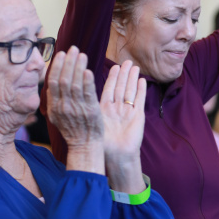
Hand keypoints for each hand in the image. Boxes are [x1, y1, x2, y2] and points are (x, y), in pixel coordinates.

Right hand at [46, 47, 103, 166]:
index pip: (53, 82)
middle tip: (73, 49)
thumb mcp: (58, 115)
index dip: (57, 66)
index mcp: (54, 107)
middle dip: (68, 62)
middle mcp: (63, 107)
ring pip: (75, 84)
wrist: (84, 145)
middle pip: (64, 80)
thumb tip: (53, 79)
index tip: (61, 54)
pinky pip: (87, 94)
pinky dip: (87, 82)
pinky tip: (88, 70)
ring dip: (78, 67)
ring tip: (82, 55)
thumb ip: (55, 98)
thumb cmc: (72, 128)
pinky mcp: (90, 111)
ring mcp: (76, 109)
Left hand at [100, 61, 145, 194]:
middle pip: (121, 87)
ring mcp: (128, 111)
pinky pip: (139, 100)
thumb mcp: (93, 124)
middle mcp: (117, 108)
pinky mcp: (138, 116)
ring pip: (130, 90)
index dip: (111, 77)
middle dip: (123, 74)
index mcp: (105, 109)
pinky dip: (141, 90)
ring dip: (132, 78)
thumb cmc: (103, 145)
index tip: (114, 66)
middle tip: (126, 61)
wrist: (117, 156)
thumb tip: (75, 100)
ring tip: (134, 66)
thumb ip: (88, 111)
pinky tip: (142, 80)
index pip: (109, 89)